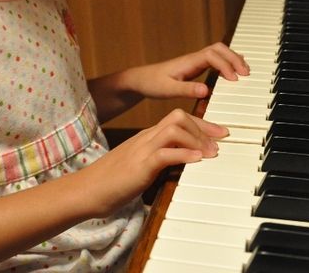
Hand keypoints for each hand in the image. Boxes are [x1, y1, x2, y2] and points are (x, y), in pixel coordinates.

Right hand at [78, 108, 227, 216]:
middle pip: (178, 117)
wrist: (87, 190)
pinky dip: (183, 154)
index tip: (220, 134)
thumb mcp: (142, 167)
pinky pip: (164, 153)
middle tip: (221, 142)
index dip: (202, 124)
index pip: (178, 119)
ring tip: (210, 153)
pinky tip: (196, 160)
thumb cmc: (113, 182)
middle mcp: (146, 138)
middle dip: (204, 127)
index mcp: (147, 137)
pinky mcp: (139, 166)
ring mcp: (142, 150)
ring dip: (196, 139)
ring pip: (173, 129)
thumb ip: (160, 161)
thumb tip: (183, 164)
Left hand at [129, 42, 248, 100]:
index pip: (212, 56)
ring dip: (233, 59)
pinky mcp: (195, 67)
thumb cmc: (152, 83)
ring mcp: (195, 61)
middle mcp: (194, 58)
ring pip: (219, 52)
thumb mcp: (168, 89)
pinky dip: (227, 63)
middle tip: (247, 73)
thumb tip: (206, 90)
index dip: (225, 65)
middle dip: (235, 58)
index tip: (235, 79)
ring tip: (245, 72)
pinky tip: (233, 71)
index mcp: (189, 62)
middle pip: (219, 49)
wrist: (140, 79)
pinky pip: (215, 60)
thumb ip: (187, 90)